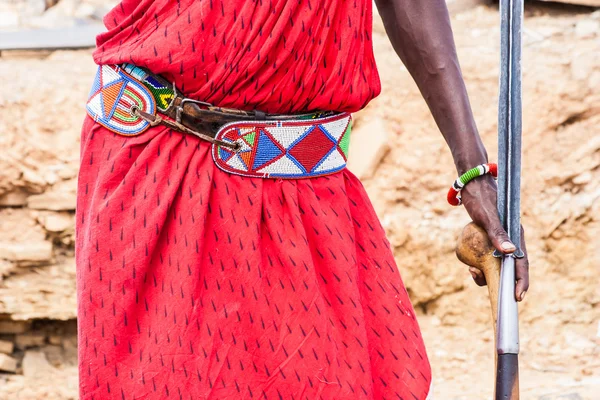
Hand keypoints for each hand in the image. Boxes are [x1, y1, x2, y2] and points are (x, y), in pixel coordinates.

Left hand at [459, 174, 529, 301]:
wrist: (471, 185)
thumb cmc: (481, 198)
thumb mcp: (487, 216)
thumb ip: (498, 233)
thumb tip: (511, 252)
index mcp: (516, 235)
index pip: (522, 263)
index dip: (521, 281)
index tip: (518, 297)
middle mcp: (510, 240)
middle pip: (511, 268)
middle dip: (504, 283)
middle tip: (498, 297)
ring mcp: (499, 241)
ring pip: (497, 265)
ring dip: (487, 274)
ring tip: (472, 273)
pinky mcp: (488, 240)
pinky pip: (487, 258)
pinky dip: (480, 266)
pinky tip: (469, 267)